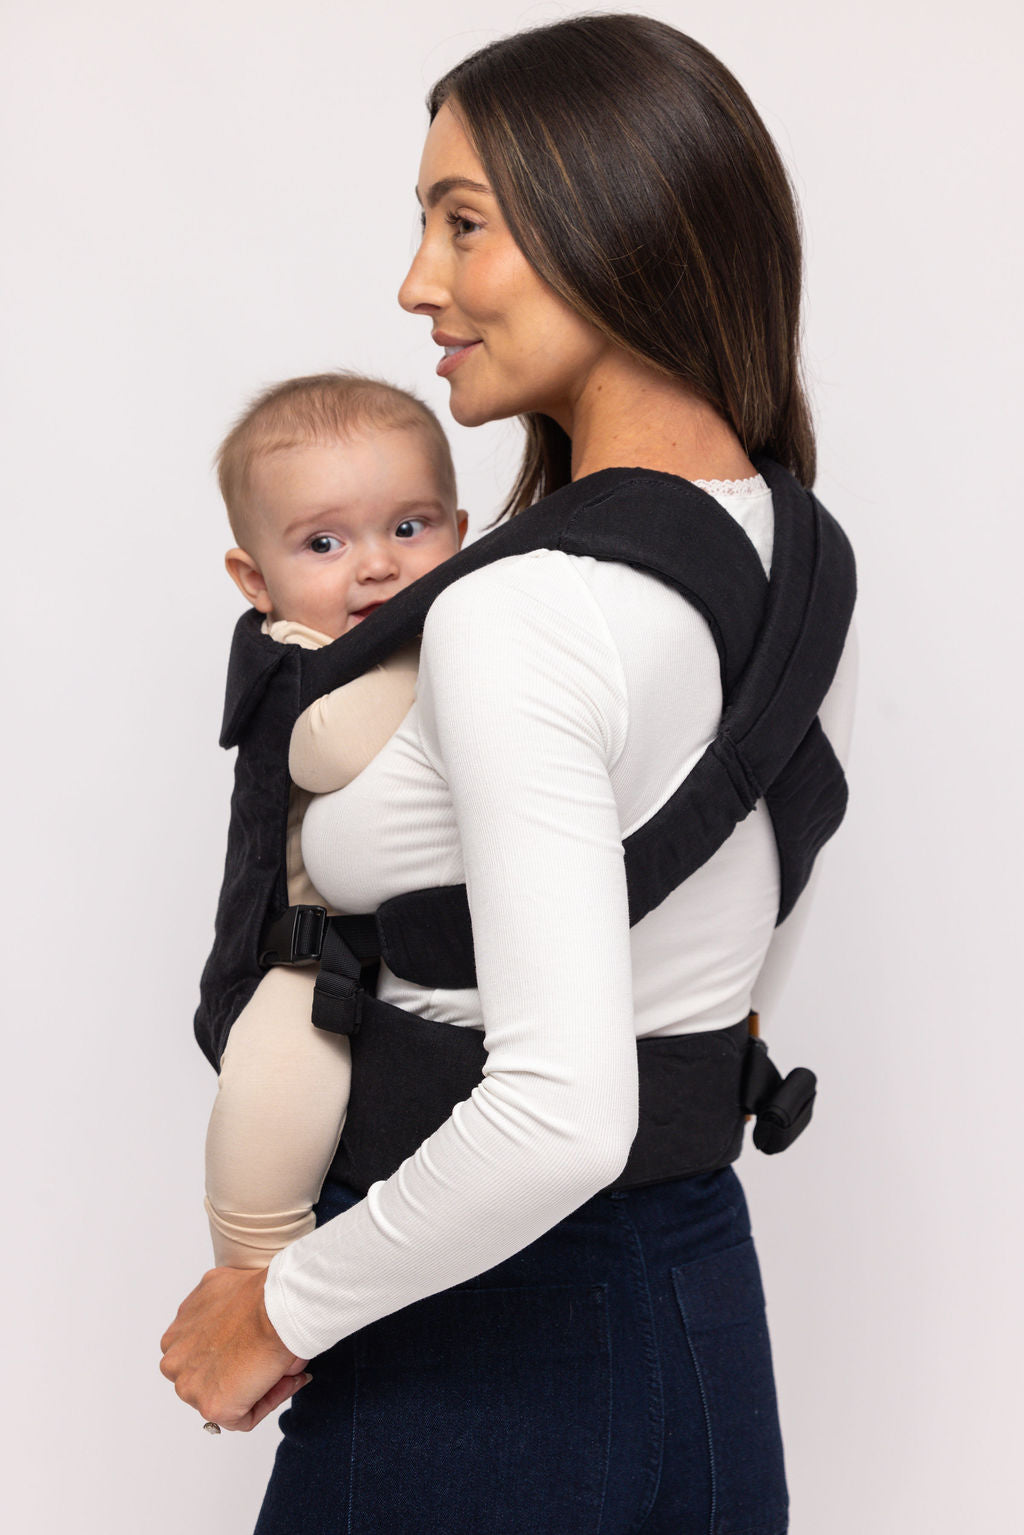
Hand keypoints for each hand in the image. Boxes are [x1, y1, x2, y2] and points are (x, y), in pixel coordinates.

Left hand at [160, 1266, 310, 1431]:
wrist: (274, 1307)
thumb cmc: (259, 1295)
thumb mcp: (224, 1288)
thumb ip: (220, 1312)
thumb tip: (241, 1331)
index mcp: (176, 1334)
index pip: (202, 1355)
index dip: (233, 1354)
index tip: (257, 1349)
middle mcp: (175, 1360)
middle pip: (209, 1378)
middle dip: (239, 1373)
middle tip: (270, 1361)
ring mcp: (189, 1386)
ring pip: (224, 1398)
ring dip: (252, 1390)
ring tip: (278, 1370)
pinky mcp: (211, 1407)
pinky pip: (241, 1418)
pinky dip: (265, 1404)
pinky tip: (282, 1381)